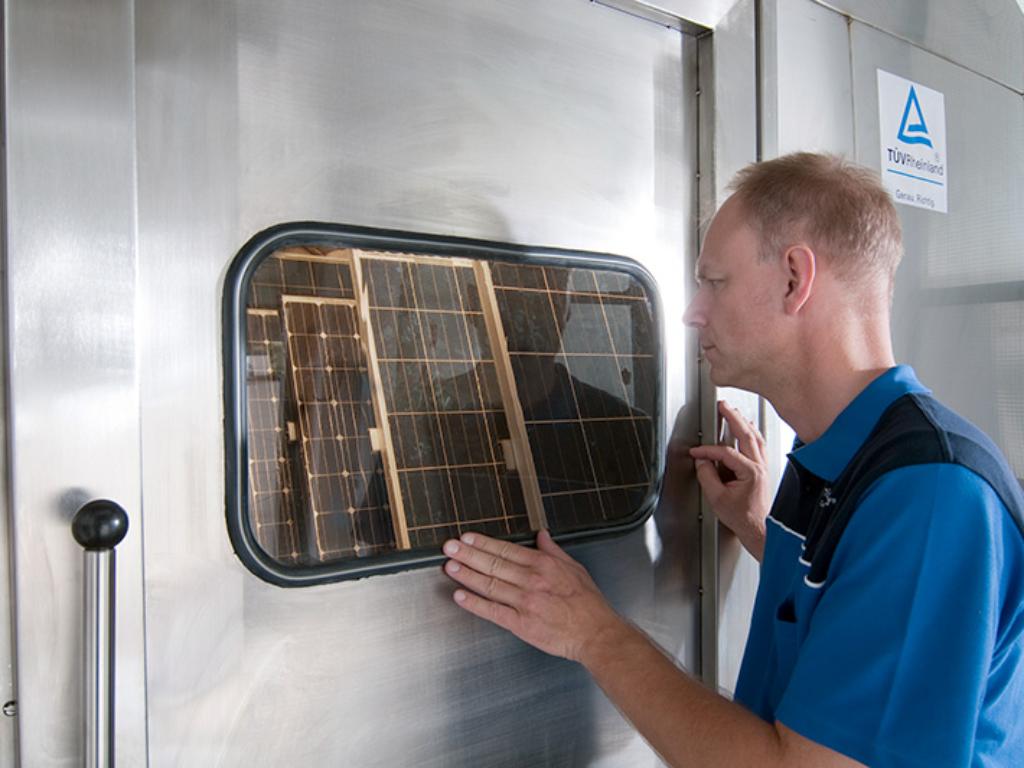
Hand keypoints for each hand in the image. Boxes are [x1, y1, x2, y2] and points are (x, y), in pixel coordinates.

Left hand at [442, 530, 626, 663]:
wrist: (596, 633)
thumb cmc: (588, 603)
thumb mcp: (574, 568)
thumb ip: (553, 550)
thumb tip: (541, 535)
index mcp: (543, 565)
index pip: (506, 549)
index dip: (483, 543)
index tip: (467, 538)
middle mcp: (531, 581)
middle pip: (493, 564)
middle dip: (468, 554)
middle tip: (450, 547)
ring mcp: (525, 602)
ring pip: (490, 584)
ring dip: (467, 575)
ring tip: (450, 566)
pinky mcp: (521, 624)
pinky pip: (493, 611)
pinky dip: (474, 603)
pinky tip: (460, 596)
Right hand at [689, 400, 771, 559]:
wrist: (759, 529)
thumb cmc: (743, 518)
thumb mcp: (717, 498)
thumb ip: (707, 476)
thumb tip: (702, 462)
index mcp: (750, 471)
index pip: (725, 452)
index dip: (708, 450)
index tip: (697, 452)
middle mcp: (760, 466)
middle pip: (746, 434)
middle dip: (733, 417)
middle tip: (723, 406)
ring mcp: (763, 467)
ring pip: (756, 437)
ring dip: (744, 423)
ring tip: (734, 412)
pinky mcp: (763, 470)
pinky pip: (759, 445)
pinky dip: (752, 433)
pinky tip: (748, 430)